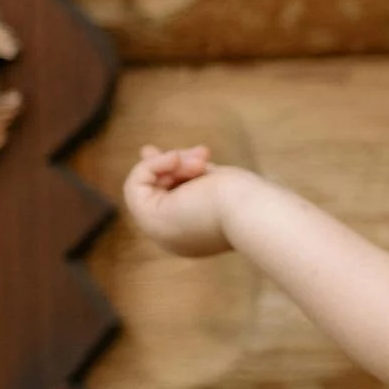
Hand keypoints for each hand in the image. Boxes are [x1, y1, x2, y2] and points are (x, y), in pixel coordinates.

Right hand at [123, 145, 244, 257]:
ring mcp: (159, 232)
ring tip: (202, 162)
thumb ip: (180, 170)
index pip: (167, 200)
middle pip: (157, 191)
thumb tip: (145, 151)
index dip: (169, 173)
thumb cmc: (245, 197)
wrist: (254, 213)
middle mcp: (173, 238)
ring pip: (147, 185)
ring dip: (174, 164)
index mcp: (192, 235)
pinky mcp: (150, 221)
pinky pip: (134, 184)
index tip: (183, 155)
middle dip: (173, 165)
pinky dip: (153, 166)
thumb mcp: (208, 179)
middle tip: (202, 153)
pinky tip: (177, 160)